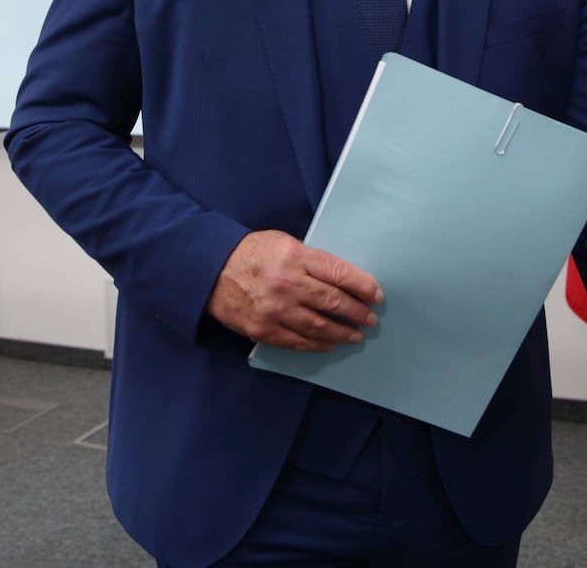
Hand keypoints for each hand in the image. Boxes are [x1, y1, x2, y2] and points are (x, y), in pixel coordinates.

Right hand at [206, 230, 382, 350]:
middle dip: (357, 312)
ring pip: (319, 326)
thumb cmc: (251, 253)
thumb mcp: (283, 242)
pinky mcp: (264, 329)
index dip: (362, 286)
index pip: (338, 273)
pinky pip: (298, 341)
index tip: (376, 295)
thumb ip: (310, 260)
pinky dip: (318, 344)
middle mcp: (287, 284)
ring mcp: (275, 309)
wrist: (209, 272)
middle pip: (333, 302)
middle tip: (370, 318)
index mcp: (295, 256)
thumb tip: (341, 279)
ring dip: (342, 332)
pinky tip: (330, 344)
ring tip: (356, 335)